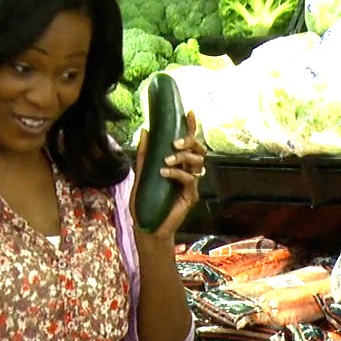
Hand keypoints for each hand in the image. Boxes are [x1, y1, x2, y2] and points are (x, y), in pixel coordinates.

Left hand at [133, 112, 205, 241]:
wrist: (147, 227)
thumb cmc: (144, 202)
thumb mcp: (141, 174)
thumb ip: (144, 154)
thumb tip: (145, 130)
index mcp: (177, 165)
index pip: (187, 143)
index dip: (190, 127)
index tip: (190, 113)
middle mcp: (187, 172)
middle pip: (199, 150)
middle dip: (189, 141)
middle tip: (174, 143)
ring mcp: (191, 184)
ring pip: (198, 162)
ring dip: (183, 156)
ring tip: (166, 160)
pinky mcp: (191, 195)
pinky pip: (190, 178)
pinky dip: (177, 173)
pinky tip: (164, 173)